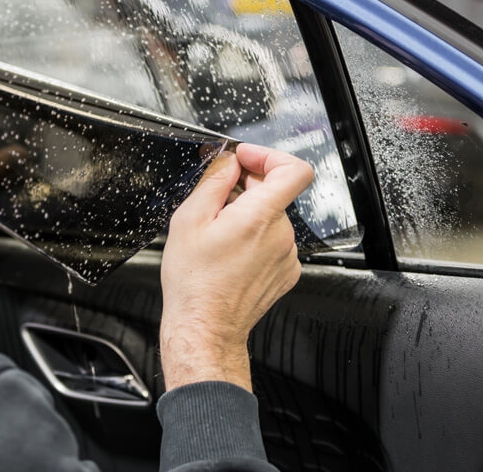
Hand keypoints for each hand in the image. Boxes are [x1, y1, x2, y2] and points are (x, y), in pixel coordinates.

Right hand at [159, 143, 313, 391]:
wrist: (205, 327)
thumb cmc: (194, 282)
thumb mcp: (189, 220)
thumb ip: (214, 181)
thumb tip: (228, 161)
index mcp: (259, 217)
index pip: (293, 169)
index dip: (268, 155)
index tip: (245, 158)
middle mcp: (281, 235)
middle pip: (275, 191)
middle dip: (245, 187)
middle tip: (215, 198)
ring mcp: (287, 256)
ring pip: (272, 216)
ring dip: (248, 214)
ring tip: (217, 233)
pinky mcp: (286, 272)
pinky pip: (274, 240)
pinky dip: (255, 237)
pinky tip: (229, 252)